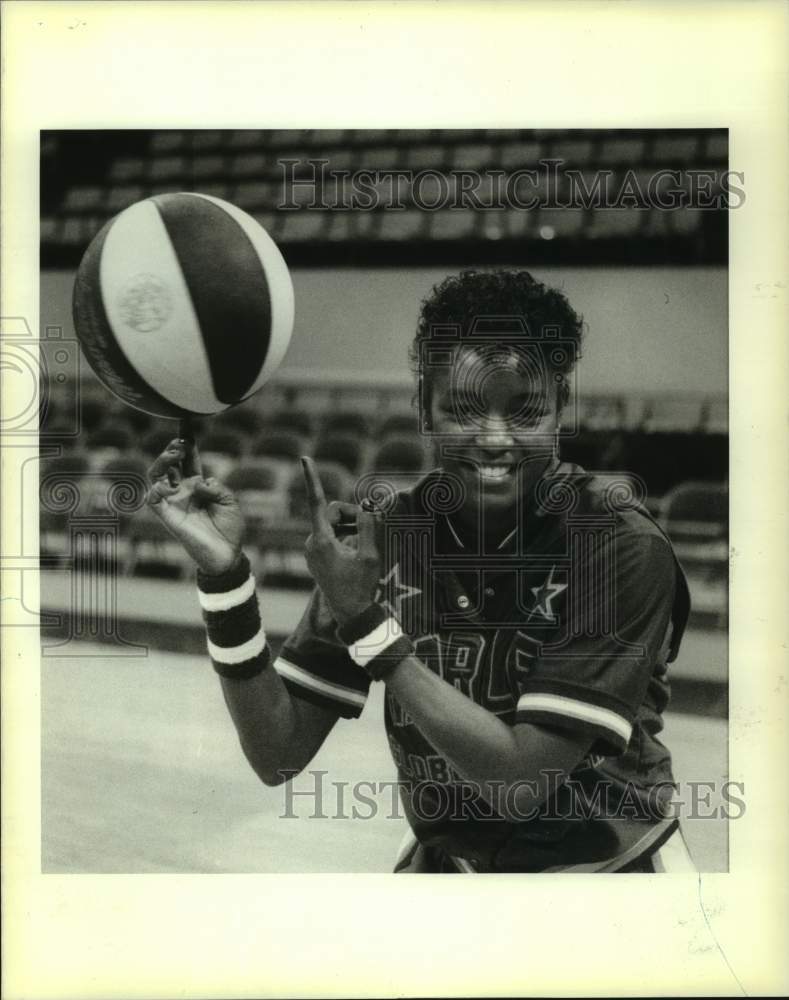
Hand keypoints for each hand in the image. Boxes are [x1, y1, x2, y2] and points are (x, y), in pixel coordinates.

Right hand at [146, 437, 242, 574]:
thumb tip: (199, 481)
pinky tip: (169, 486)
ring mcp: (173, 503)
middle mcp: (183, 491)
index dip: (186, 445)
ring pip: (155, 476)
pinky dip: (156, 489)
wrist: (227, 554)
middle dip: (172, 449)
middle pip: (169, 464)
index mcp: (198, 486)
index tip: (186, 430)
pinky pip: (152, 499)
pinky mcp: (167, 516)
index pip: (188, 461)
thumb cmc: (229, 529)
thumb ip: (216, 487)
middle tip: (181, 443)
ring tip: (174, 454)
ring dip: (161, 462)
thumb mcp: (229, 501)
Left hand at [301, 456, 380, 625]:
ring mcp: (312, 550)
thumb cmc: (361, 586)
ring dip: (350, 526)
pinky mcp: (316, 556)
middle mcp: (312, 543)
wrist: (351, 613)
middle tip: (370, 523)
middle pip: (331, 512)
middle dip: (351, 514)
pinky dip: (346, 535)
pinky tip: (358, 549)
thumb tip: (366, 506)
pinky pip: (331, 535)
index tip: (305, 459)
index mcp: (321, 540)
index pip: (317, 502)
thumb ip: (368, 526)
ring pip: (332, 524)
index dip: (312, 478)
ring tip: (365, 543)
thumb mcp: (370, 554)